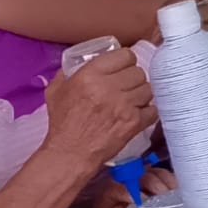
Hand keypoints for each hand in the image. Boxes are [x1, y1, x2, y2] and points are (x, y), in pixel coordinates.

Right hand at [42, 49, 155, 167]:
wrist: (70, 153)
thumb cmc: (62, 124)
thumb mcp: (55, 92)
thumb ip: (66, 74)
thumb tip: (75, 65)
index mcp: (89, 75)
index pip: (125, 55)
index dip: (124, 61)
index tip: (121, 67)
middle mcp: (108, 88)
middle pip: (138, 71)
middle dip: (132, 78)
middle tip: (125, 86)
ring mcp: (124, 105)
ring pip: (147, 88)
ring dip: (141, 94)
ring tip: (131, 100)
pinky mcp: (134, 122)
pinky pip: (152, 109)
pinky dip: (147, 112)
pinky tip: (137, 114)